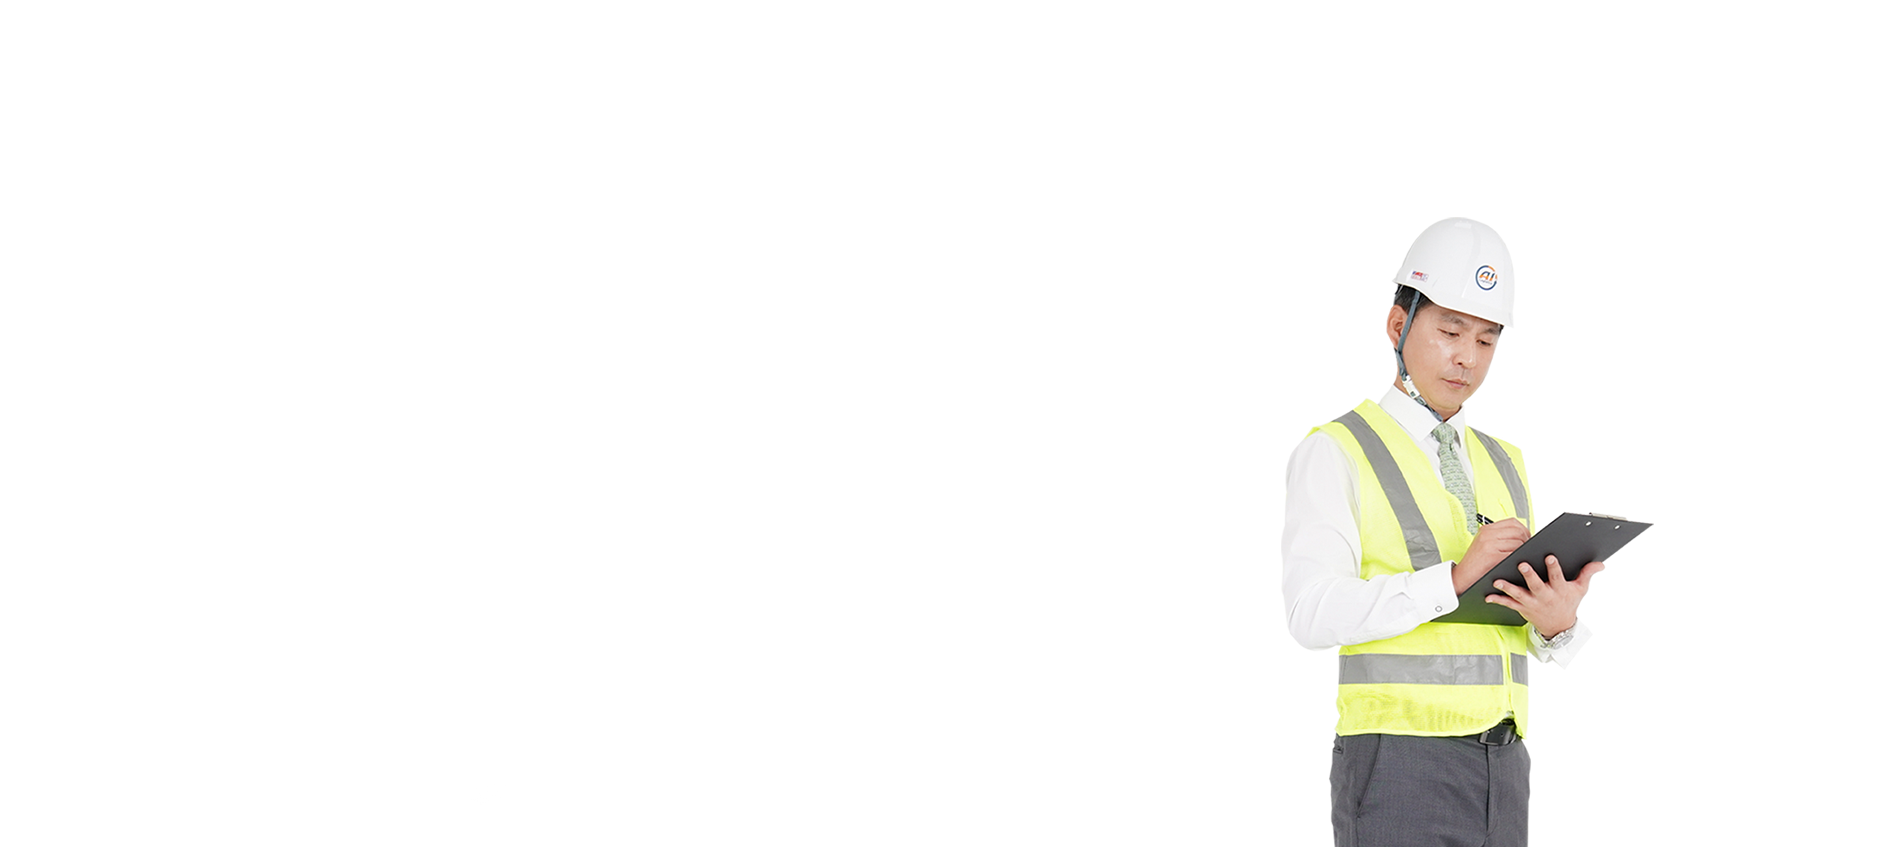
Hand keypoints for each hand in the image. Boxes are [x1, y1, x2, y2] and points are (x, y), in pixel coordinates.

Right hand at [1452, 518, 1529, 593]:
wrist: (1462, 577)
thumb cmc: (1475, 563)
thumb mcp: (1484, 544)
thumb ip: (1499, 537)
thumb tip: (1522, 535)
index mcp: (1486, 529)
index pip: (1513, 522)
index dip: (1524, 530)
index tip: (1525, 539)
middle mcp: (1488, 534)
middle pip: (1519, 532)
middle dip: (1526, 541)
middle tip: (1525, 550)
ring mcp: (1490, 544)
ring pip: (1519, 543)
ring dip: (1522, 552)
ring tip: (1519, 558)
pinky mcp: (1492, 556)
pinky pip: (1514, 554)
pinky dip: (1518, 559)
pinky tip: (1515, 564)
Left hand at [1485, 555, 1605, 638]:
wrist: (1558, 625)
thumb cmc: (1567, 602)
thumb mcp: (1579, 590)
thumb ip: (1586, 575)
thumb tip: (1599, 563)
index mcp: (1559, 590)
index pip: (1557, 577)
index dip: (1554, 568)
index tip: (1549, 556)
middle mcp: (1545, 597)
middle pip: (1536, 585)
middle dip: (1529, 575)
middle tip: (1522, 564)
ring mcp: (1532, 603)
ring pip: (1519, 595)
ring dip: (1508, 588)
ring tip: (1497, 580)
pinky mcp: (1522, 608)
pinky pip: (1508, 604)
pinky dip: (1498, 600)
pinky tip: (1488, 596)